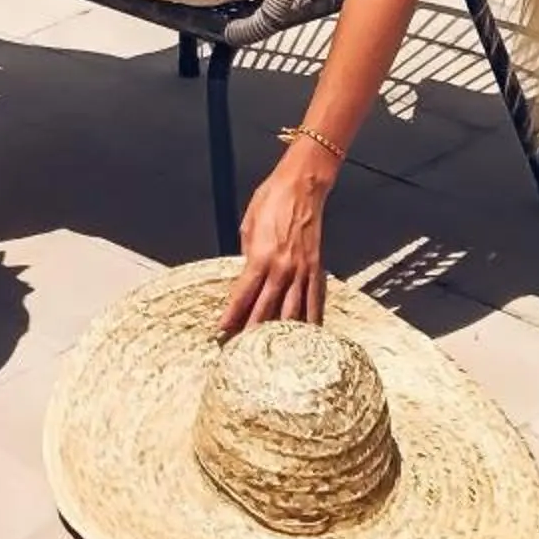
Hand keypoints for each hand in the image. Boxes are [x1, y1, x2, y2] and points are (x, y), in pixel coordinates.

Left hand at [221, 151, 331, 332]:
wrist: (302, 187)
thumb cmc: (272, 200)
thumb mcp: (248, 224)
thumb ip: (247, 253)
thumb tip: (246, 274)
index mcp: (260, 256)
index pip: (243, 294)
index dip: (232, 315)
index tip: (222, 331)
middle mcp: (281, 268)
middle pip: (265, 309)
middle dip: (252, 331)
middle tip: (241, 349)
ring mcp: (301, 271)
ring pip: (290, 312)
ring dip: (279, 333)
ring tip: (271, 351)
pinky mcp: (316, 269)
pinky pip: (314, 302)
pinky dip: (310, 321)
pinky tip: (306, 337)